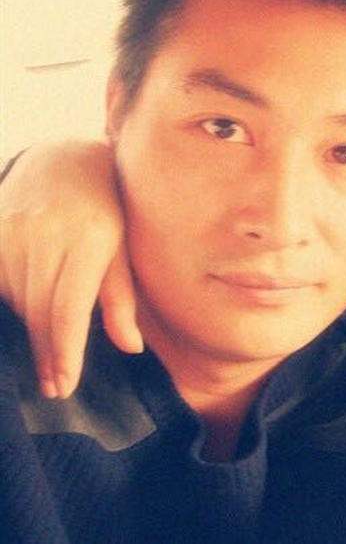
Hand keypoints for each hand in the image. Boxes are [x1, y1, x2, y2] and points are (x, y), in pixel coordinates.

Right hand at [0, 140, 141, 397]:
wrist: (64, 161)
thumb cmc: (107, 211)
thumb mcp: (125, 249)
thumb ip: (122, 298)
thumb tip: (131, 348)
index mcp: (91, 238)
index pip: (69, 308)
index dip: (65, 350)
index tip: (63, 384)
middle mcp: (47, 232)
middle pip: (38, 311)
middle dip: (47, 353)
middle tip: (54, 387)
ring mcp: (13, 228)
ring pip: (15, 300)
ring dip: (28, 330)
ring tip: (46, 356)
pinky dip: (7, 304)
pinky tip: (20, 320)